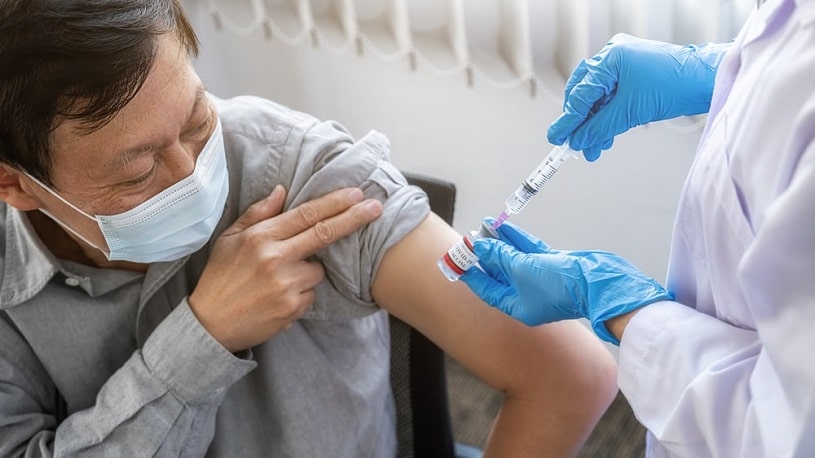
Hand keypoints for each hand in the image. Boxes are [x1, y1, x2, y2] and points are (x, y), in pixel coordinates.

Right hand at [189, 185, 382, 351]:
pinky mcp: (293, 308)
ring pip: (318, 271)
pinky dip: (300, 295)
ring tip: (278, 281)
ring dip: (307, 272)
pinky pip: (310, 295)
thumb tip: (282, 190)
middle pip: (325, 234)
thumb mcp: (229, 239)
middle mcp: (276, 258)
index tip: (356, 193)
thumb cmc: (220, 278)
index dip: (334, 203)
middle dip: (354, 218)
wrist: (210, 325)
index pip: (306, 214)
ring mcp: (286, 285)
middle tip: (376, 207)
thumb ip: (257, 214)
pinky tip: (277, 298)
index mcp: (260, 238)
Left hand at [460, 221, 672, 343]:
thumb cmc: (560, 284)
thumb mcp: (523, 269)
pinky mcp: (554, 266)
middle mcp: (527, 296)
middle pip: (499, 273)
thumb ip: (500, 256)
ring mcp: (541, 280)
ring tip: (483, 226)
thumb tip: (481, 245)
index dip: (472, 273)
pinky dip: (517, 240)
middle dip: (485, 255)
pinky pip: (529, 252)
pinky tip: (504, 227)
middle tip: (469, 238)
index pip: (487, 289)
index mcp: (517, 306)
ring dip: (499, 243)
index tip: (457, 260)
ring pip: (514, 259)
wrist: (598, 284)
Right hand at [548, 33, 730, 160]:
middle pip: (585, 94)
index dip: (568, 119)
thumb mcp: (631, 111)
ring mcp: (623, 65)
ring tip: (593, 148)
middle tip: (574, 143)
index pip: (581, 93)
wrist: (704, 81)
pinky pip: (611, 99)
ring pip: (598, 100)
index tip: (557, 137)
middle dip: (580, 122)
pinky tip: (605, 137)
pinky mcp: (633, 76)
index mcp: (610, 58)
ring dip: (594, 125)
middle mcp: (614, 57)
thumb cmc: (674, 85)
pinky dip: (607, 119)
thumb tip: (578, 140)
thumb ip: (600, 127)